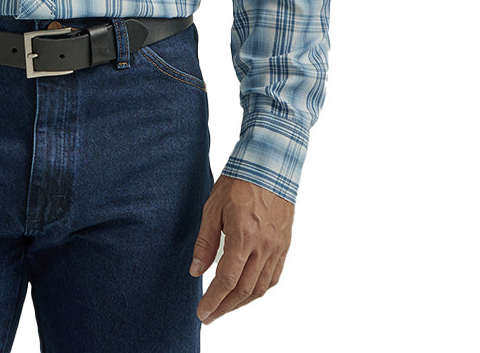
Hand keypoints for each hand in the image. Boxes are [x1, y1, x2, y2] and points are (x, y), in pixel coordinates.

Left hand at [189, 175, 293, 323]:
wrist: (270, 164)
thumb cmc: (239, 181)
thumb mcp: (213, 208)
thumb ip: (205, 242)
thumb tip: (196, 270)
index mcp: (244, 236)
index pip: (227, 280)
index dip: (213, 301)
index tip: (202, 313)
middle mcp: (264, 246)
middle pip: (244, 290)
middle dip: (225, 307)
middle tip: (210, 315)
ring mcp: (277, 247)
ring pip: (261, 287)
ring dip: (242, 302)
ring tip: (225, 307)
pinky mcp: (285, 244)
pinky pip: (274, 276)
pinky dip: (260, 289)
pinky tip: (248, 291)